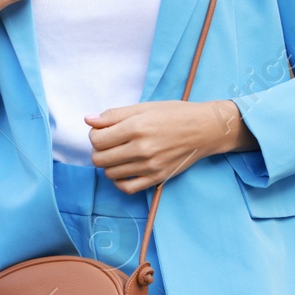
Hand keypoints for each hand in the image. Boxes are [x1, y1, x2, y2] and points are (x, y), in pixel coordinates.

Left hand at [84, 99, 255, 193]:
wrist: (205, 129)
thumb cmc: (175, 114)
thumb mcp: (144, 107)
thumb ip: (114, 114)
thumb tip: (88, 120)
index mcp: (136, 127)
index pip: (97, 140)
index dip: (94, 135)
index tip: (103, 131)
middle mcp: (142, 148)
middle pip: (99, 159)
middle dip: (99, 150)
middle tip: (110, 143)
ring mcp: (150, 166)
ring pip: (110, 174)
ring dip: (109, 164)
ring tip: (119, 154)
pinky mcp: (157, 178)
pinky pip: (127, 188)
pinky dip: (120, 181)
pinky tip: (124, 169)